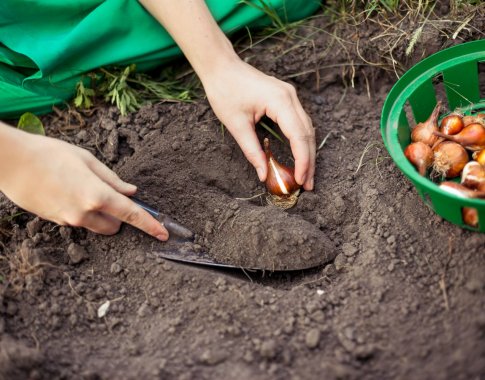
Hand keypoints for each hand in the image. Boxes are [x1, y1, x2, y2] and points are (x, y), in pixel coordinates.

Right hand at [0, 126, 168, 239]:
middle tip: (108, 194)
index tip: (163, 234)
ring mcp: (69, 221)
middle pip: (115, 226)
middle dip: (119, 217)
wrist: (12, 163)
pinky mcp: (56, 222)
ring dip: (101, 215)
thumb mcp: (87, 160)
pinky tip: (68, 191)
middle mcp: (85, 213)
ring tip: (82, 188)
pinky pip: (79, 221)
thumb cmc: (50, 154)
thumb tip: (131, 192)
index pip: (132, 215)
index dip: (150, 225)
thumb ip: (112, 179)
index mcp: (97, 195)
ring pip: (96, 226)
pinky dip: (82, 212)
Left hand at [202, 58, 315, 189]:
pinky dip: (301, 142)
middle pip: (307, 134)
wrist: (221, 66)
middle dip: (308, 161)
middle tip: (307, 185)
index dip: (302, 161)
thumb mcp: (236, 125)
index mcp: (280, 101)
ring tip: (305, 176)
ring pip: (307, 129)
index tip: (300, 180)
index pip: (298, 136)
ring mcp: (290, 96)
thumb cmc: (225, 91)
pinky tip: (300, 156)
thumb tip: (263, 174)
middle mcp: (290, 97)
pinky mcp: (286, 98)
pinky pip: (300, 123)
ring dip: (307, 153)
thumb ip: (252, 151)